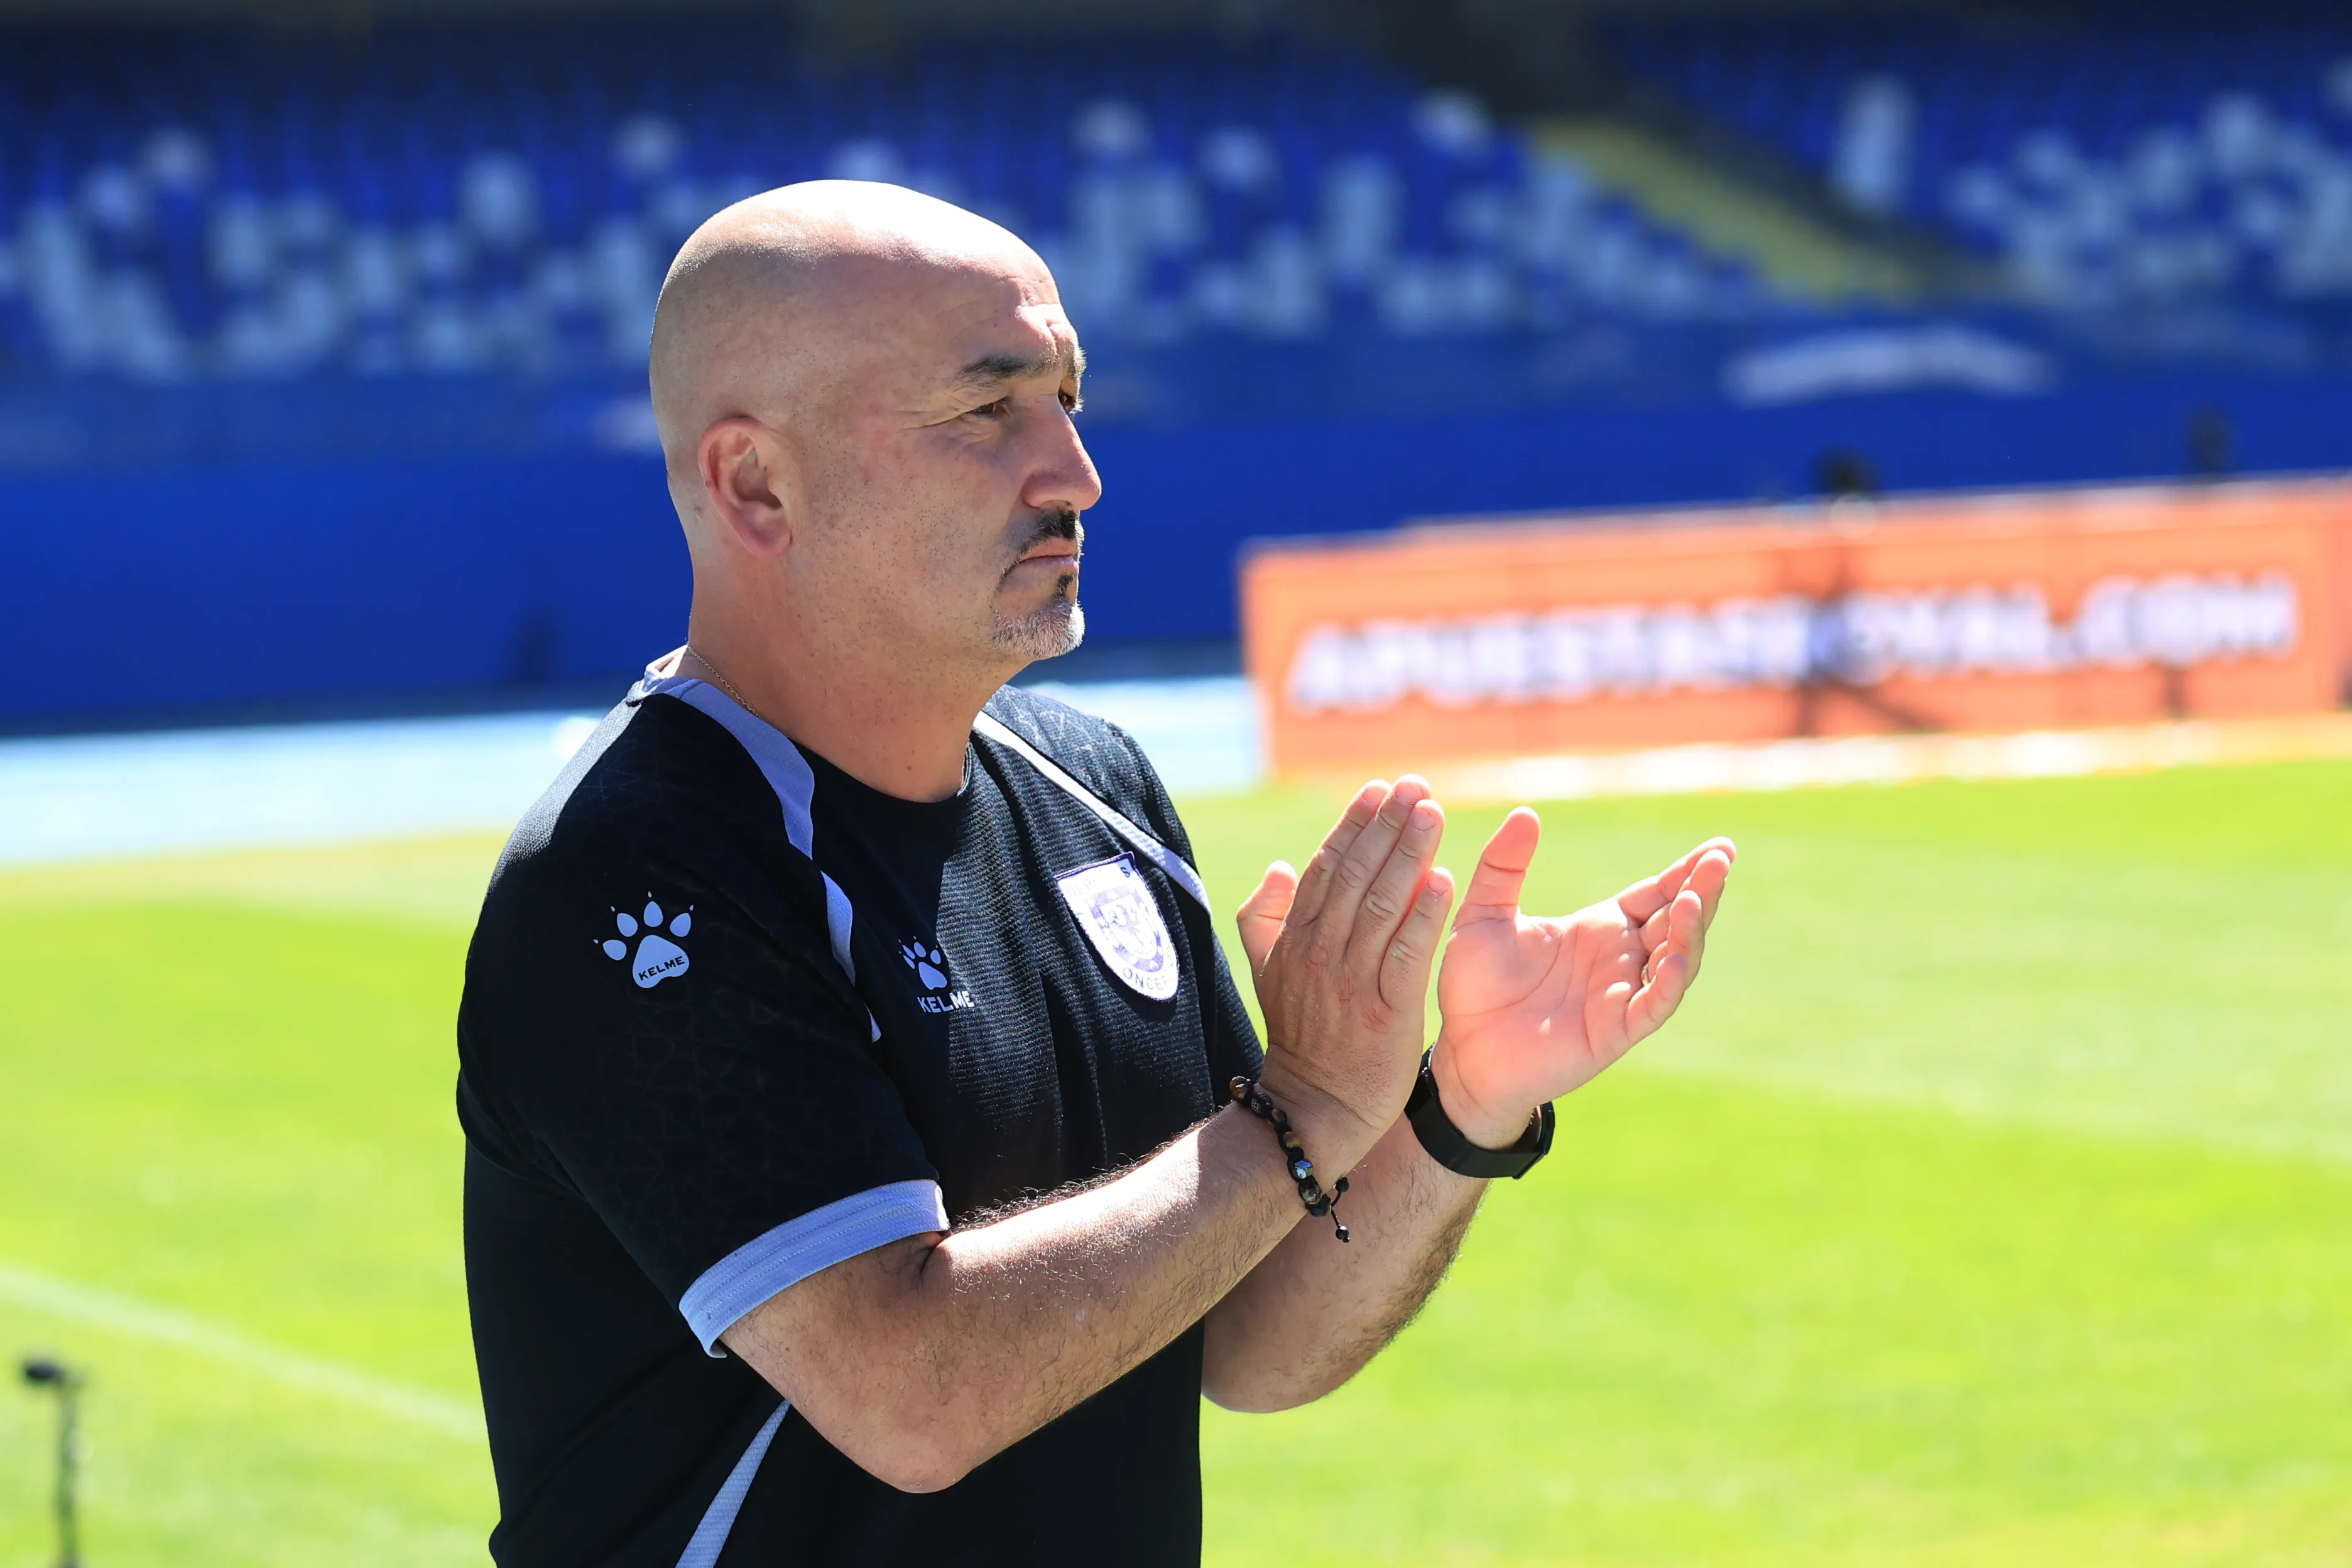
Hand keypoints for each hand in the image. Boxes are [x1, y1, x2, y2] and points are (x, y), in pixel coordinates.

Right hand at [1233, 778, 1456, 1172]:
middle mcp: (1319, 954)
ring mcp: (1351, 982)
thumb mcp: (1268, 974)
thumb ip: (1265, 919)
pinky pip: (1405, 953)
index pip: (1325, 868)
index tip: (1378, 789)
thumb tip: (1277, 867)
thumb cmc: (1301, 1038)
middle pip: (1355, 875)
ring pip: (1381, 904)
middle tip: (1415, 786)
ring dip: (1408, 854)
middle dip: (1386, 825)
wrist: (1314, 1109)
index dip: (1353, 825)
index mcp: (1294, 940)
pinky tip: (1444, 880)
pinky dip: (1423, 915)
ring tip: (1432, 814)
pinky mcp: (1385, 1011)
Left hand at [1431, 811, 1734, 1147]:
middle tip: (1721, 859)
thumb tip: (1526, 812)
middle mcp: (1620, 958)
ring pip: (1675, 959)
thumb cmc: (1475, 986)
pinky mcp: (1614, 1031)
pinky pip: (1653, 1005)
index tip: (1719, 848)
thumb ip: (1503, 866)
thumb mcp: (1484, 915)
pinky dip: (1669, 982)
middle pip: (1675, 920)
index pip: (1654, 893)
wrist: (1462, 1051)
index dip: (1685, 872)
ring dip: (1690, 930)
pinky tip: (1676, 956)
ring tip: (1694, 899)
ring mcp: (1621, 995)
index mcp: (1599, 928)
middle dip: (1701, 891)